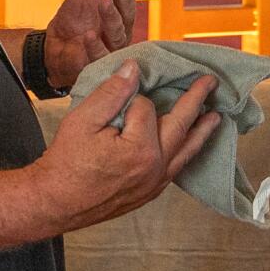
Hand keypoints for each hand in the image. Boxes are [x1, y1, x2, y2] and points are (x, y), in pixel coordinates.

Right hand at [30, 61, 220, 233]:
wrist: (53, 203)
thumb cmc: (65, 162)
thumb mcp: (83, 119)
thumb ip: (112, 92)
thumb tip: (134, 67)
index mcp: (140, 148)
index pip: (146, 108)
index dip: (130, 99)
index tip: (116, 102)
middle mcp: (155, 167)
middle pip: (180, 126)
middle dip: (195, 101)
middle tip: (210, 82)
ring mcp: (154, 183)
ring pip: (185, 151)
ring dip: (201, 130)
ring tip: (216, 116)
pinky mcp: (149, 193)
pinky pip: (176, 169)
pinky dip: (186, 152)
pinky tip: (189, 145)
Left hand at [44, 0, 135, 90]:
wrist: (53, 51)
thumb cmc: (74, 22)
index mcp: (119, 10)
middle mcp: (121, 28)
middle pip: (126, 9)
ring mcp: (111, 47)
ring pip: (117, 32)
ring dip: (111, 17)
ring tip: (103, 1)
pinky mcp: (98, 64)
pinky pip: (100, 56)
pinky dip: (95, 46)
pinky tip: (89, 34)